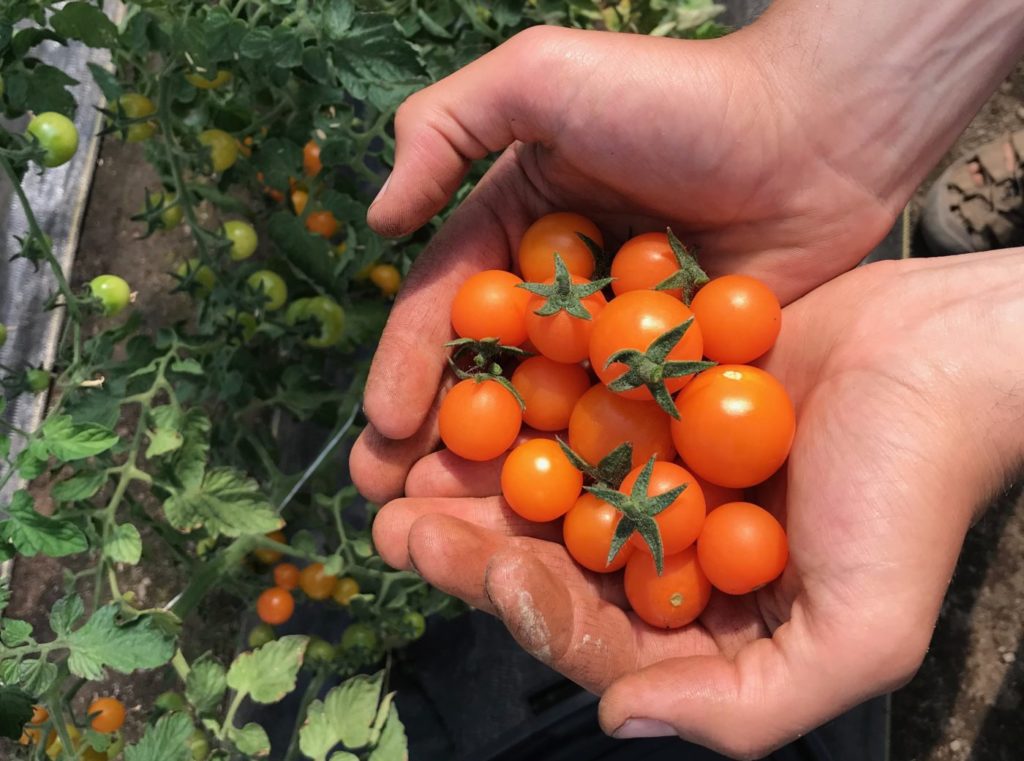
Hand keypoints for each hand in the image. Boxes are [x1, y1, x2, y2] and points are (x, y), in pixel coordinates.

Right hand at [351, 24, 900, 500]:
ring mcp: (620, 340)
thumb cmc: (677, 95)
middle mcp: (560, 292)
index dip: (408, 365)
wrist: (816, 129)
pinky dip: (592, 472)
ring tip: (456, 529)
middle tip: (392, 499)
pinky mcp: (678, 372)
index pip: (447, 305)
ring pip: (548, 414)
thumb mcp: (538, 77)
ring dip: (500, 473)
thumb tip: (376, 218)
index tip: (382, 426)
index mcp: (517, 229)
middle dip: (437, 437)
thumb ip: (444, 127)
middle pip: (487, 374)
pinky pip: (625, 427)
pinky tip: (559, 529)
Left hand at [368, 250, 1023, 757]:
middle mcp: (667, 544)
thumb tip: (621, 722)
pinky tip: (459, 385)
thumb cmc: (914, 492)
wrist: (946, 353)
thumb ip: (750, 706)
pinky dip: (513, 397)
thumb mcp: (862, 632)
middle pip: (550, 557)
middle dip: (469, 547)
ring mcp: (651, 464)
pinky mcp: (646, 391)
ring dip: (468, 477)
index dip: (533, 610)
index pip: (599, 634)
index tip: (484, 566)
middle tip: (393, 526)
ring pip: (541, 481)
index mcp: (705, 616)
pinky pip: (566, 400)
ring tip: (394, 466)